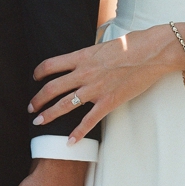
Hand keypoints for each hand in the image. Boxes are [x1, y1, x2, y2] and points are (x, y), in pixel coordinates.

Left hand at [30, 28, 179, 142]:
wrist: (153, 52)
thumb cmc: (134, 44)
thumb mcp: (106, 44)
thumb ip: (93, 54)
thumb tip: (88, 58)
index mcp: (83, 57)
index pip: (51, 65)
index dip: (39, 72)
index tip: (35, 78)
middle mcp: (85, 73)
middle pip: (52, 88)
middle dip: (38, 100)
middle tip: (31, 107)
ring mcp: (96, 89)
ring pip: (64, 105)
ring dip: (49, 115)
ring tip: (39, 121)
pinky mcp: (109, 101)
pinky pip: (88, 121)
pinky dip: (77, 133)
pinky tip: (69, 141)